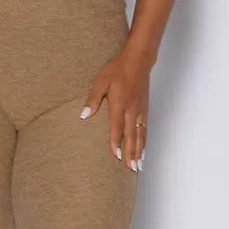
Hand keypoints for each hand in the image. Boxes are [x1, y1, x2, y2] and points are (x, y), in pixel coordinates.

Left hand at [80, 47, 150, 172]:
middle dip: (131, 153)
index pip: (117, 127)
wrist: (138, 60)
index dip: (116, 142)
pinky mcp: (144, 110)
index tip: (117, 156)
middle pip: (131, 135)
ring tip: (138, 166)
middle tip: (131, 168)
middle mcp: (131, 110)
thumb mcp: (101, 81)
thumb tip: (84, 115)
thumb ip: (93, 99)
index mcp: (119, 104)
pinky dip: (144, 142)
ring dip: (139, 151)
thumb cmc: (118, 69)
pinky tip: (143, 152)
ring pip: (140, 135)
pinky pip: (144, 130)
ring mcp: (139, 111)